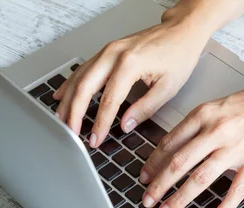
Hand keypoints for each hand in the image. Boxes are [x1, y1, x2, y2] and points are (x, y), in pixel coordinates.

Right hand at [53, 5, 208, 147]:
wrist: (181, 32)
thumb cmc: (178, 55)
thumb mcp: (168, 87)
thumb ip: (145, 108)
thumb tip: (125, 125)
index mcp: (130, 64)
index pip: (109, 101)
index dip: (100, 123)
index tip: (95, 139)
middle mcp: (114, 54)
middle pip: (85, 87)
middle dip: (74, 113)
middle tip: (71, 133)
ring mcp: (108, 50)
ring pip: (79, 77)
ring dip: (68, 100)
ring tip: (62, 120)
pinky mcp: (107, 51)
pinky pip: (83, 68)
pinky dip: (71, 84)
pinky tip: (63, 95)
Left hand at [140, 75, 243, 207]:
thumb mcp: (217, 106)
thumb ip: (197, 126)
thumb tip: (174, 147)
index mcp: (203, 115)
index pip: (170, 143)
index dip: (153, 163)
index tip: (144, 177)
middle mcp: (215, 132)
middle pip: (179, 163)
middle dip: (159, 185)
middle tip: (147, 201)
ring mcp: (235, 149)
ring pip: (200, 178)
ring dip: (180, 198)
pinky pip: (235, 191)